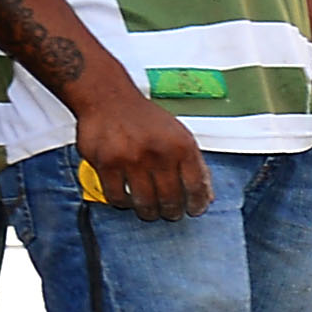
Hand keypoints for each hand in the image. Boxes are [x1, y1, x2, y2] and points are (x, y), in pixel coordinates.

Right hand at [76, 92, 210, 220]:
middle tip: (170, 213)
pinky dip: (123, 203)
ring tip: (149, 211)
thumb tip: (206, 194)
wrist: (108, 98)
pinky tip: (126, 200)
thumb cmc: (144, 118)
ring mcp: (131, 159)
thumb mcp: (178, 134)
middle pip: (171, 199)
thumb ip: (193, 164)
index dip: (197, 203)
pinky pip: (117, 196)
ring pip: (145, 202)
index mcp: (181, 146)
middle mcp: (158, 153)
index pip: (196, 186)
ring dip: (149, 212)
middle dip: (172, 212)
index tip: (195, 210)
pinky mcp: (106, 164)